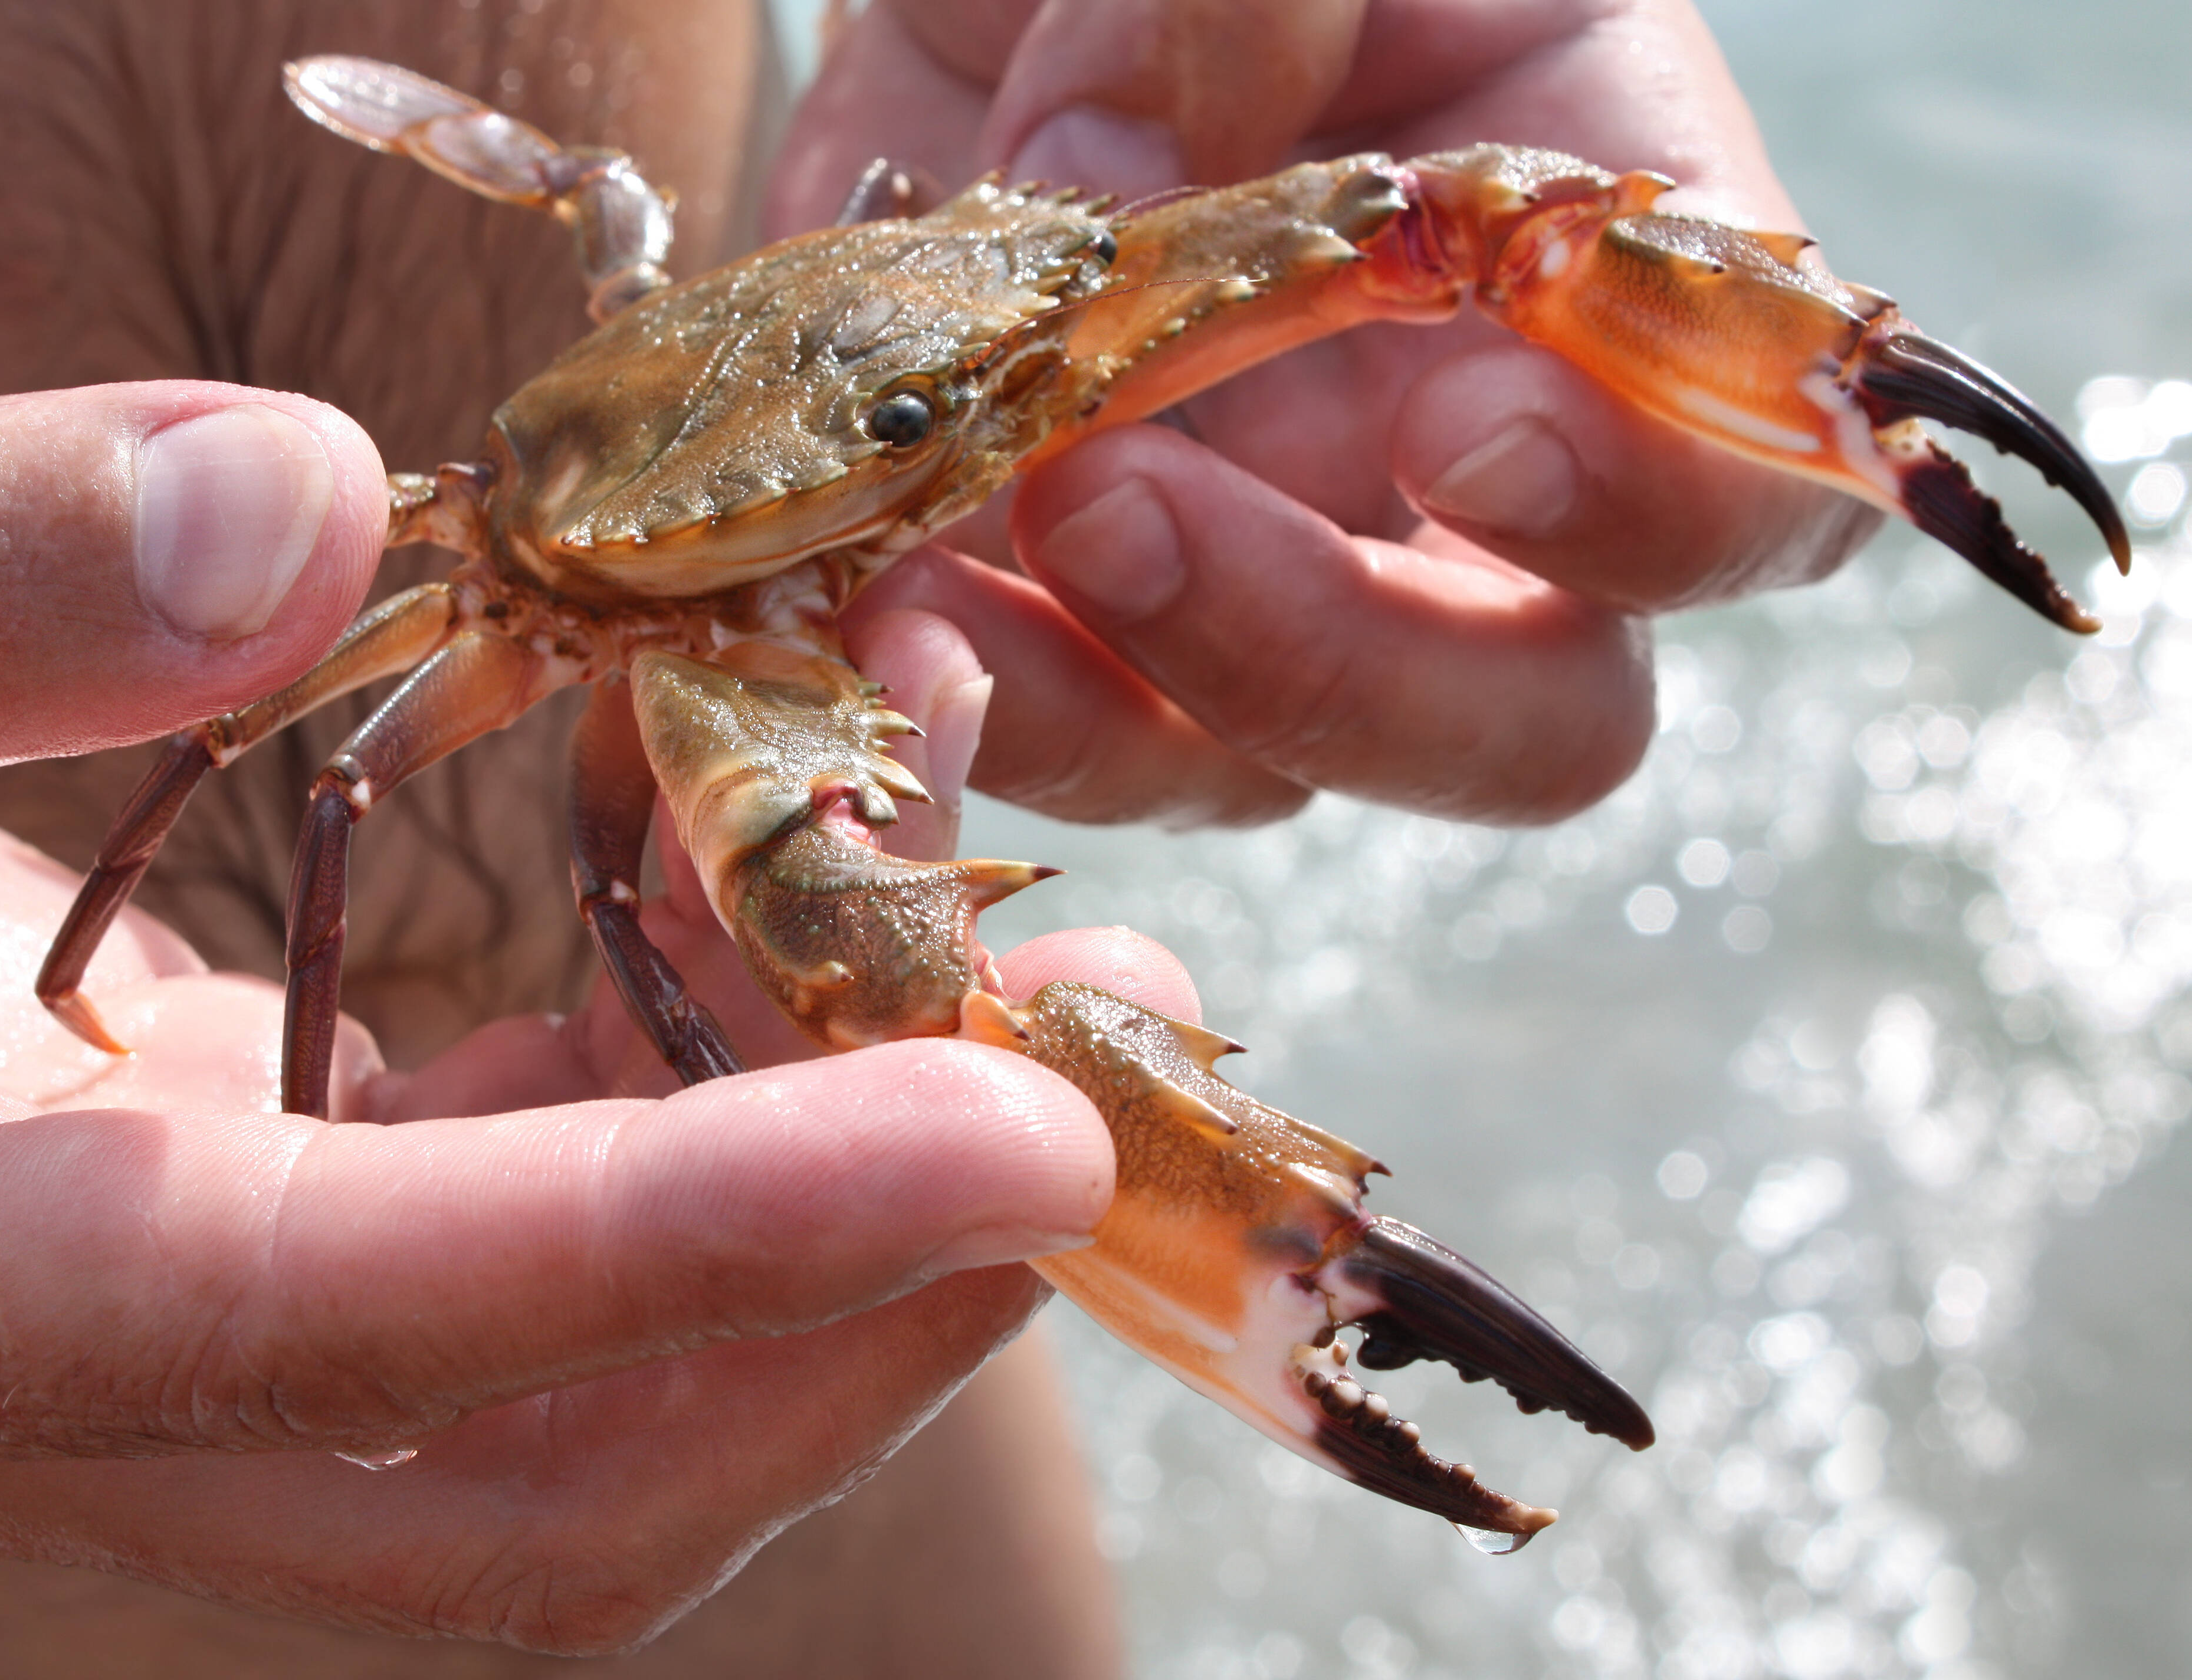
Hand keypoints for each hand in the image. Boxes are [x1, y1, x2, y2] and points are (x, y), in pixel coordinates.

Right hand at [0, 386, 1119, 1650]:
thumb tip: (295, 507)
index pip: (372, 1321)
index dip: (722, 1247)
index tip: (1025, 1139)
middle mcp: (30, 1378)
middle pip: (518, 1487)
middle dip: (837, 1323)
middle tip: (1077, 1076)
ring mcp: (112, 1318)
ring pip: (531, 1375)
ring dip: (788, 1187)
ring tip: (968, 921)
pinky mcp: (149, 1213)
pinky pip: (463, 1221)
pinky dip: (645, 1100)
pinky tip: (738, 898)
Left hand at [773, 0, 1880, 827]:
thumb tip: (1115, 187)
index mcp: (1576, 286)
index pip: (1745, 481)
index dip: (1644, 508)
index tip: (1452, 426)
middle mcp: (1443, 482)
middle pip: (1522, 717)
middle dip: (1335, 665)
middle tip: (1120, 507)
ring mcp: (1260, 575)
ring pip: (1255, 768)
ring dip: (1091, 706)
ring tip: (917, 576)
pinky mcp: (1070, 616)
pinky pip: (1041, 731)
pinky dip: (944, 692)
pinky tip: (844, 604)